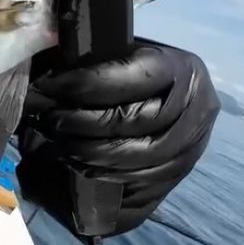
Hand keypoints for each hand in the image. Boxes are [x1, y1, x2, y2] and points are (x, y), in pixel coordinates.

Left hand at [16, 39, 220, 239]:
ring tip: (55, 144)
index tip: (48, 86)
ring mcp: (191, 152)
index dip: (86, 83)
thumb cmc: (128, 71)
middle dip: (82, 123)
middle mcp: (197, 112)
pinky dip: (103, 180)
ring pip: (137, 161)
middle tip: (47, 119)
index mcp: (182, 69)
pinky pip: (139, 192)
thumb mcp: (116, 53)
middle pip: (134, 122)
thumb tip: (46, 82)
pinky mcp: (176, 182)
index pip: (133, 78)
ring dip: (87, 155)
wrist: (165, 97)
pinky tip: (75, 168)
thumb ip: (88, 59)